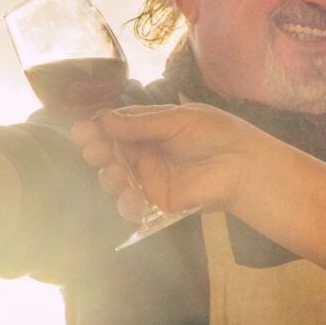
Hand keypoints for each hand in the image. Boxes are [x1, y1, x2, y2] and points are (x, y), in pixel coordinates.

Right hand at [70, 104, 267, 220]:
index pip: (114, 127)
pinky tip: (131, 201)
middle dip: (96, 152)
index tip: (81, 131)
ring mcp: (148, 178)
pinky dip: (126, 205)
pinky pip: (131, 205)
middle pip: (108, 153)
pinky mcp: (157, 201)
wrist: (244, 166)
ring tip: (115, 175)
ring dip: (108, 177)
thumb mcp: (177, 120)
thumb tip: (104, 119)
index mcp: (148, 128)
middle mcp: (144, 152)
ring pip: (114, 179)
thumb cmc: (216, 134)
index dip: (95, 129)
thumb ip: (141, 123)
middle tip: (94, 152)